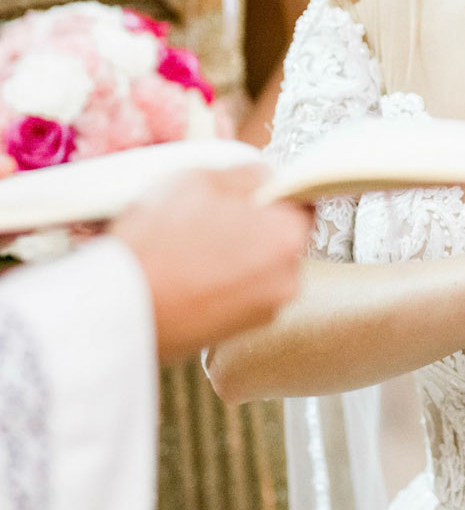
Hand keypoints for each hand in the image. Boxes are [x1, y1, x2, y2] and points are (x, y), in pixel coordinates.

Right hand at [112, 168, 310, 362]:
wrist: (119, 310)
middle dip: (251, 226)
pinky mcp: (235, 334)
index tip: (246, 193)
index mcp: (288, 237)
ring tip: (189, 249)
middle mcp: (288, 280)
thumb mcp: (199, 179)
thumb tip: (264, 178)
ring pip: (257, 268)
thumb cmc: (159, 243)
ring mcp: (264, 312)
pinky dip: (218, 283)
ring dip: (233, 255)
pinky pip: (236, 295)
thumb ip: (245, 174)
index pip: (300, 202)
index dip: (271, 193)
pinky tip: (185, 275)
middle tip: (207, 218)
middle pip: (279, 238)